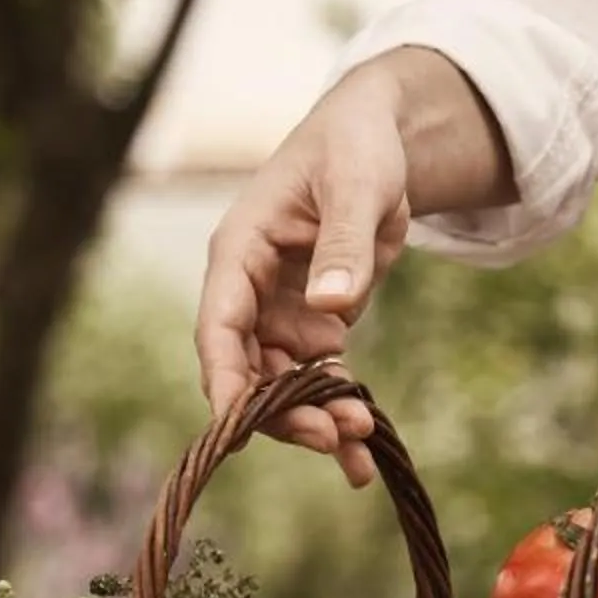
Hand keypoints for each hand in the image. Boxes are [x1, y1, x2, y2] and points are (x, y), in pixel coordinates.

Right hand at [194, 49, 511, 486]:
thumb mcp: (357, 186)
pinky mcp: (314, 327)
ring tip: (362, 441)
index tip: (239, 427)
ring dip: (315, 418)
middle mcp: (250, 290)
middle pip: (247, 369)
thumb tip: (331, 307)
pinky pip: (317, 382)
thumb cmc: (356, 148)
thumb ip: (343, 246)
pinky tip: (363, 455)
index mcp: (240, 251)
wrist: (379, 141)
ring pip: (282, 386)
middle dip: (282, 410)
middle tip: (331, 436)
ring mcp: (280, 314)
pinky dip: (337, 414)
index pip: (218, 325)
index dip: (225, 379)